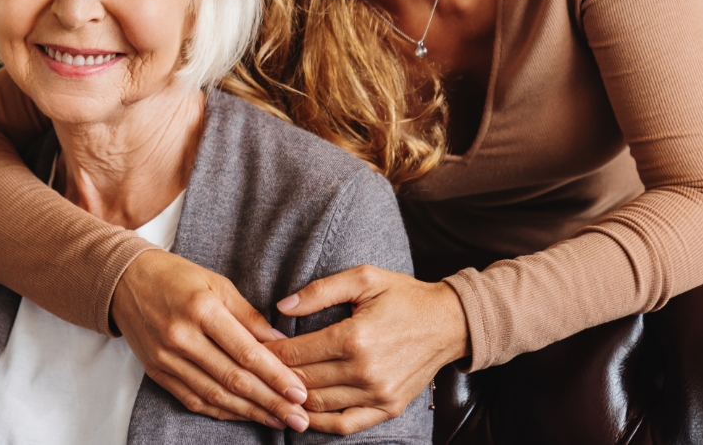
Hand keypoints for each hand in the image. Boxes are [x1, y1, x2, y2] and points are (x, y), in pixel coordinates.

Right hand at [111, 250, 312, 431]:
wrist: (124, 280)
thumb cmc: (176, 276)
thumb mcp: (216, 283)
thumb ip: (248, 316)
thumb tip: (281, 343)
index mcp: (201, 309)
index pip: (246, 352)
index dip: (276, 376)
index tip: (300, 392)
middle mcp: (181, 337)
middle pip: (233, 379)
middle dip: (271, 402)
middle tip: (298, 418)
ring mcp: (166, 358)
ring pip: (215, 395)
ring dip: (250, 412)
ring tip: (279, 421)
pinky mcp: (156, 372)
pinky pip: (193, 399)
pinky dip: (221, 411)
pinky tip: (244, 415)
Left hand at [266, 265, 469, 435]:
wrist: (450, 322)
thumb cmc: (404, 296)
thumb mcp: (363, 278)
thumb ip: (320, 291)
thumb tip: (282, 307)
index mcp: (354, 337)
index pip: (296, 353)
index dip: (269, 353)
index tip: (252, 348)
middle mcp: (364, 370)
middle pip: (302, 381)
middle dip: (273, 376)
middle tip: (253, 370)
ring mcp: (377, 394)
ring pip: (318, 404)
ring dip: (291, 399)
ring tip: (270, 390)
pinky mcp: (388, 408)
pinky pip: (345, 424)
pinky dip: (319, 423)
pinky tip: (301, 414)